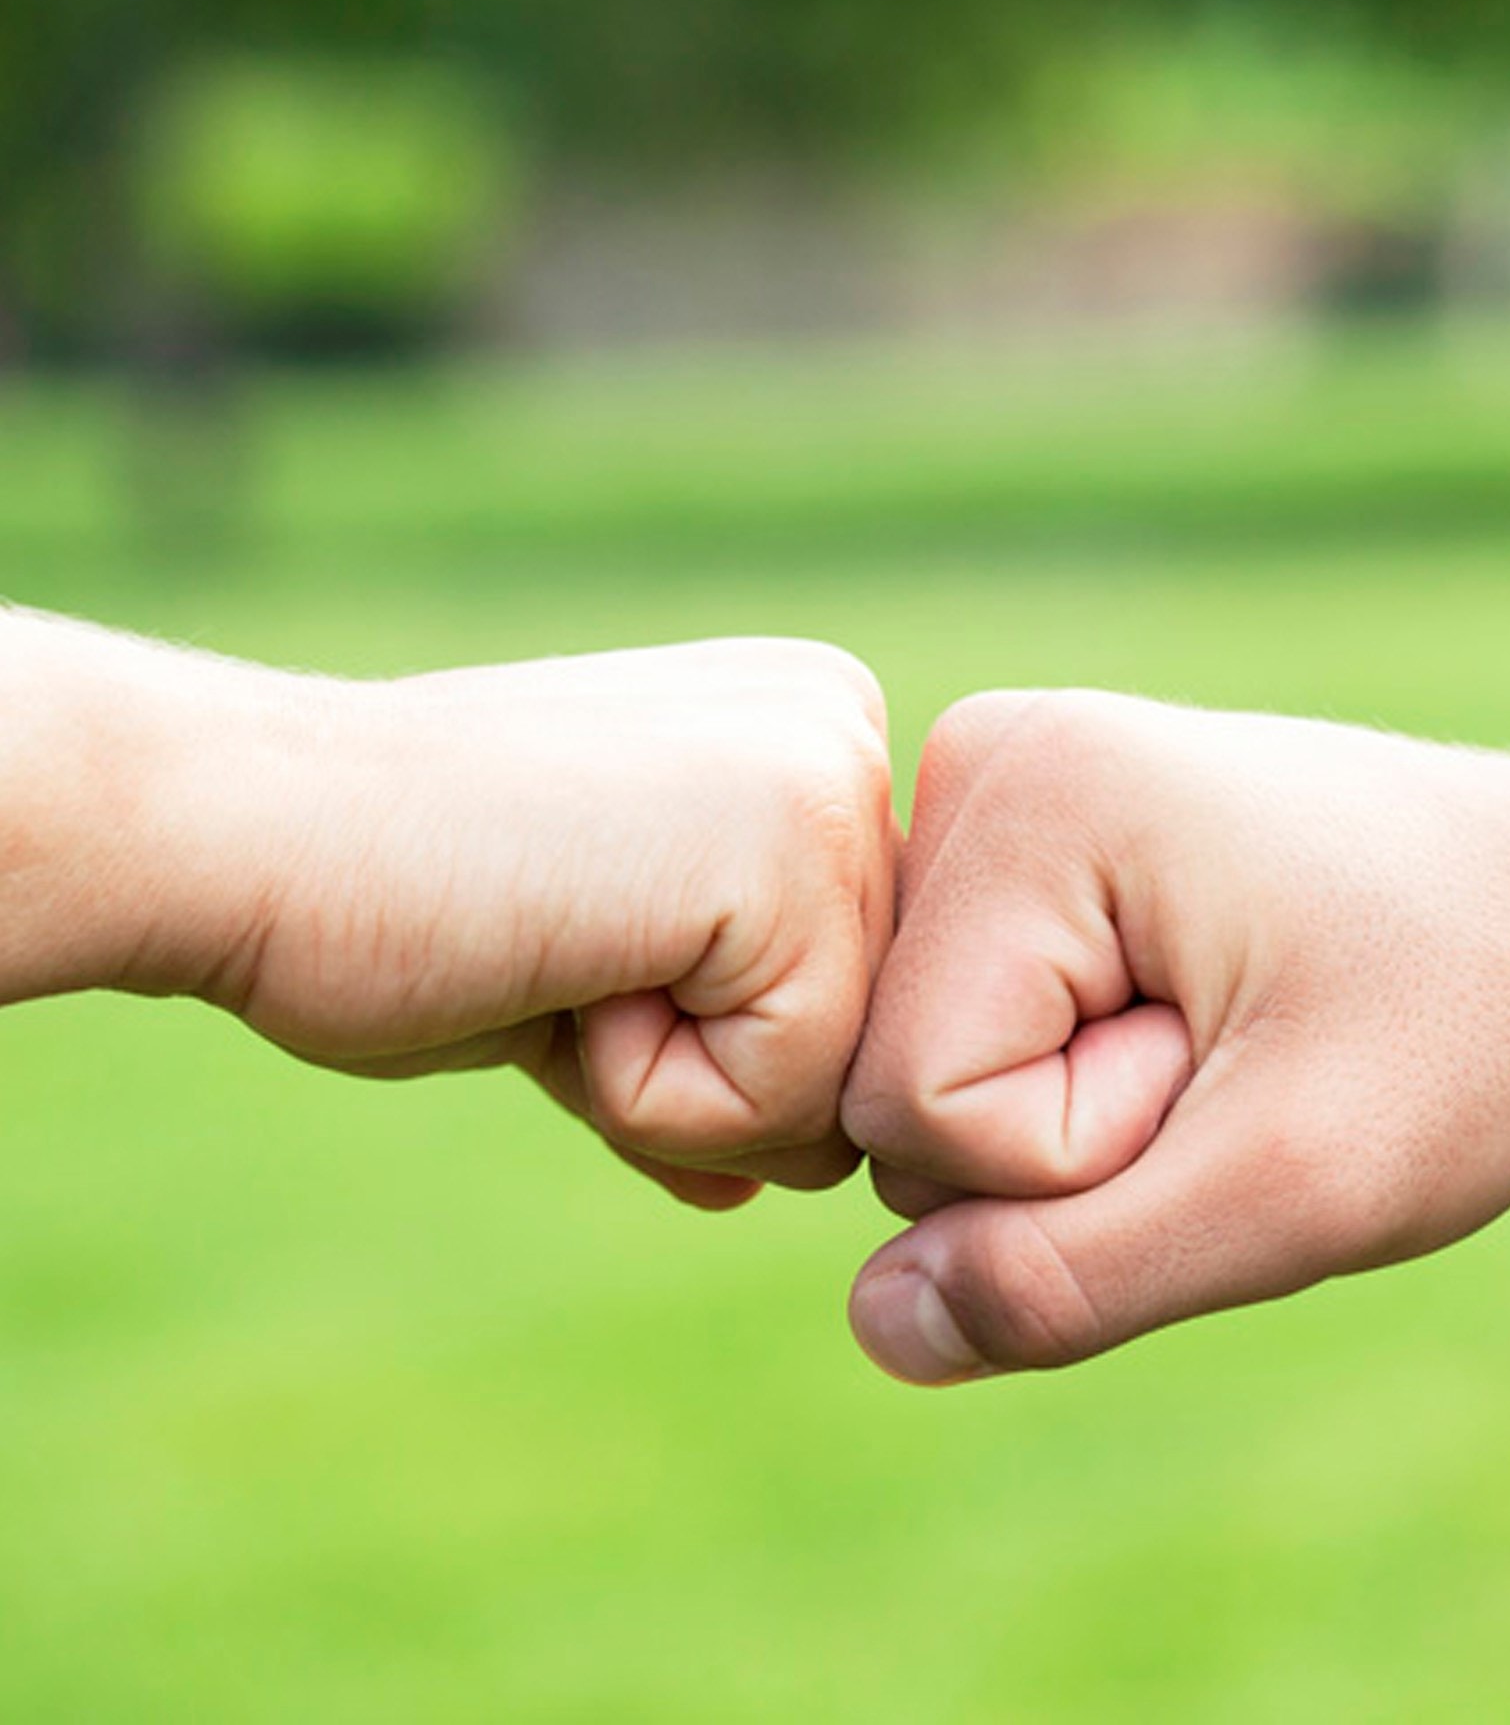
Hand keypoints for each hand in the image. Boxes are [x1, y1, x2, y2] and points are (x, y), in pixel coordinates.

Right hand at [81, 630, 896, 1206]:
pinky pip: (786, 1094)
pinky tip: (562, 960)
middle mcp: (849, 729)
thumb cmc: (405, 904)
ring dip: (672, 1086)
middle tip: (558, 944)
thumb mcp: (600, 979)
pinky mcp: (791, 852)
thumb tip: (775, 1177)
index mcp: (811, 730)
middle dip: (698, 1074)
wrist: (247, 833)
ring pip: (838, 1088)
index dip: (704, 1039)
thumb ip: (710, 1052)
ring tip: (561, 946)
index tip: (576, 934)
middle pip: (864, 1046)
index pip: (854, 995)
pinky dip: (647, 1093)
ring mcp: (832, 777)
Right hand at [842, 691, 1509, 1379]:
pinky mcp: (1017, 839)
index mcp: (1031, 791)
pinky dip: (1067, 1071)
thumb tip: (880, 1322)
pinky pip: (964, 1032)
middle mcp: (983, 759)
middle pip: (901, 1082)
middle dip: (1071, 1134)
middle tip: (1236, 1053)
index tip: (1233, 1068)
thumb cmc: (1465, 1027)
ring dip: (1074, 1110)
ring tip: (1222, 1027)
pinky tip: (1181, 1011)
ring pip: (926, 1069)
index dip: (1080, 1156)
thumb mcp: (1296, 1186)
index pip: (918, 1105)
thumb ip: (1071, 1277)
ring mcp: (993, 790)